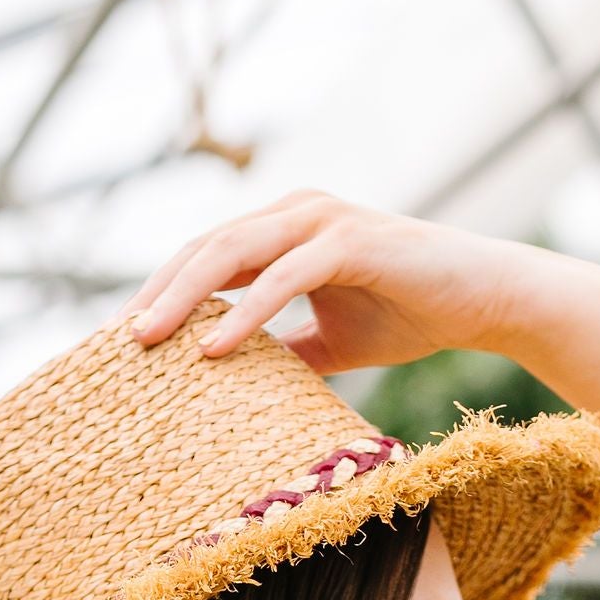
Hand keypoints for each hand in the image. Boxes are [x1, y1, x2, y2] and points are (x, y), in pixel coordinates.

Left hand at [117, 189, 536, 376]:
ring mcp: (322, 220)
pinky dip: (245, 313)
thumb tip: (242, 386)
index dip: (164, 292)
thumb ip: (284, 350)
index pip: (208, 256)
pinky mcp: (350, 241)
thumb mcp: (330, 341)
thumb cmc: (409, 314)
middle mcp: (296, 212)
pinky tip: (213, 349)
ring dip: (185, 297)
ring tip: (149, 340)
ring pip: (234, 253)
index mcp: (285, 230)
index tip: (126, 340)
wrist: (480, 300)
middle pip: (207, 247)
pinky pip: (284, 278)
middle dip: (159, 293)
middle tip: (119, 341)